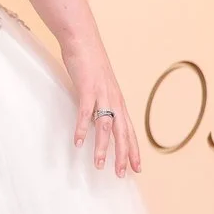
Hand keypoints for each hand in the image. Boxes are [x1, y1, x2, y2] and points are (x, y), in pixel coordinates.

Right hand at [62, 37, 141, 175]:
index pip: (129, 130)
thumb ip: (100, 102)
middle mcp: (114, 100)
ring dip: (102, 147)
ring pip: (104, 127)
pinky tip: (77, 142)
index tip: (136, 168)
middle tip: (122, 174)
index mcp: (118, 101)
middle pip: (122, 133)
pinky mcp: (87, 89)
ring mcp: (101, 94)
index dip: (133, 150)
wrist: (83, 39)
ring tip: (99, 165)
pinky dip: (81, 128)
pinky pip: (85, 113)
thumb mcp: (100, 86)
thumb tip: (95, 118)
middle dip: (123, 155)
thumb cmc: (90, 61)